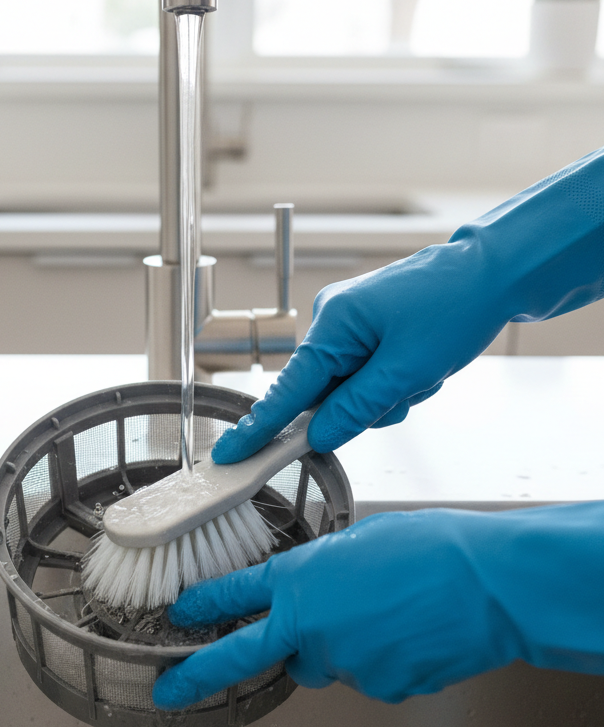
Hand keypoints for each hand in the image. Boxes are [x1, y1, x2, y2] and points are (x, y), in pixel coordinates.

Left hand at [152, 503, 603, 709]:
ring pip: (321, 663)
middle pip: (240, 657)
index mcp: (300, 578)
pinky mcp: (377, 689)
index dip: (202, 604)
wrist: (486, 585)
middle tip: (170, 691)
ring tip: (382, 616)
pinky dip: (377, 660)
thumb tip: (318, 584)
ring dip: (333, 648)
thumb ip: (324, 567)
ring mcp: (342, 664)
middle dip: (197, 676)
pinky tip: (407, 635)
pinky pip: (365, 676)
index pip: (233, 594)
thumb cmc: (431, 548)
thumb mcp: (361, 540)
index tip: (180, 613)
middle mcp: (308, 626)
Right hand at [213, 149, 603, 461]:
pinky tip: (423, 365)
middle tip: (406, 391)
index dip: (259, 428)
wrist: (496, 272)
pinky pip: (368, 373)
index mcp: (334, 324)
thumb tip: (319, 436)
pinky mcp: (371, 327)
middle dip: (365, 405)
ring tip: (423, 372)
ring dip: (387, 395)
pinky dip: (394, 381)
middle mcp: (334, 319)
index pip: (286, 390)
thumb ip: (356, 409)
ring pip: (352, 388)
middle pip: (325, 393)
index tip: (230, 454)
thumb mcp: (406, 371)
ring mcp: (353, 322)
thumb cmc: (457, 306)